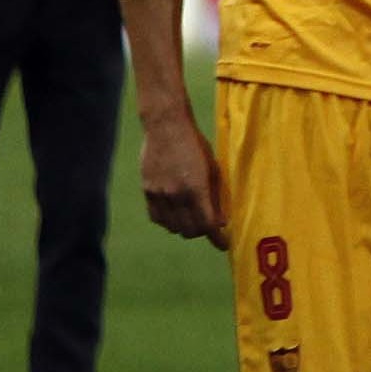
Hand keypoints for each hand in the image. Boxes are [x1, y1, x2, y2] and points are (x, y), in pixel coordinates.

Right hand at [140, 114, 227, 248]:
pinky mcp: (147, 191)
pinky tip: (174, 214)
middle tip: (209, 226)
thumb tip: (220, 222)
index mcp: (197, 189)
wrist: (166, 127)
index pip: (208, 225)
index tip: (224, 244)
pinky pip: (156, 217)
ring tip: (192, 218)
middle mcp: (176, 195)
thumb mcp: (213, 169)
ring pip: (172, 227)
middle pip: (190, 230)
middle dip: (202, 233)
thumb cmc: (195, 145)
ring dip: (184, 228)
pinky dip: (167, 221)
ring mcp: (159, 194)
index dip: (217, 239)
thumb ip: (216, 197)